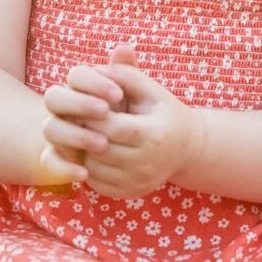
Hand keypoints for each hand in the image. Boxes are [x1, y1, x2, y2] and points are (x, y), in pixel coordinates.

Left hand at [63, 42, 194, 199]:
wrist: (187, 147)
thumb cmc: (163, 111)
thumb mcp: (150, 88)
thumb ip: (125, 73)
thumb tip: (96, 68)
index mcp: (154, 134)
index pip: (111, 126)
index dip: (91, 114)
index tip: (82, 102)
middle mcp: (147, 164)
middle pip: (100, 149)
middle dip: (83, 130)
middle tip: (74, 117)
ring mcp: (138, 182)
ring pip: (93, 168)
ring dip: (83, 149)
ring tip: (85, 132)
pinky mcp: (129, 193)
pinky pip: (96, 183)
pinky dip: (89, 166)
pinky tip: (92, 150)